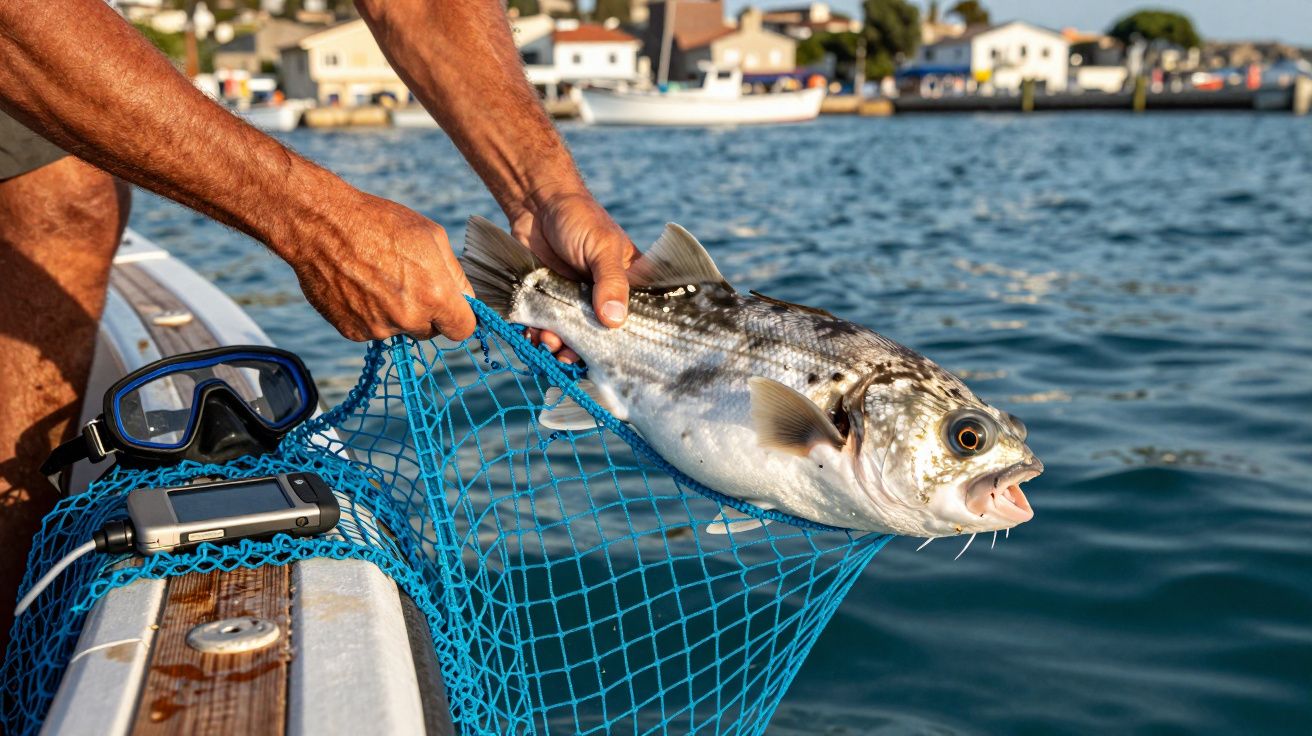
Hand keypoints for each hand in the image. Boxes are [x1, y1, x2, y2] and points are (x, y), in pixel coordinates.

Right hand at [284, 190, 476, 341]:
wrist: (320, 225)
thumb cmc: (379, 222)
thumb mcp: (431, 235)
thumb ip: (455, 273)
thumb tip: (466, 298)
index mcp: (435, 295)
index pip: (463, 329)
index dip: (458, 317)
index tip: (451, 308)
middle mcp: (408, 318)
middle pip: (429, 331)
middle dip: (425, 312)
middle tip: (406, 281)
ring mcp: (378, 328)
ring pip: (399, 329)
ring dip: (394, 311)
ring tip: (376, 276)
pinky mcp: (352, 332)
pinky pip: (371, 329)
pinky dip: (369, 313)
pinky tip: (357, 285)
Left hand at [507, 187, 637, 361]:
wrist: (536, 204)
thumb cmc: (580, 218)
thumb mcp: (602, 247)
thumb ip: (610, 282)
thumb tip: (614, 321)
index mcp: (629, 286)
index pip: (636, 323)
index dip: (624, 343)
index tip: (609, 355)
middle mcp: (605, 299)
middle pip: (601, 338)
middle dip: (584, 350)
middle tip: (568, 353)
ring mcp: (576, 304)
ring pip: (572, 338)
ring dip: (558, 346)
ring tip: (547, 341)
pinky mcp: (550, 303)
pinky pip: (547, 328)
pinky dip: (539, 336)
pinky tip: (533, 335)